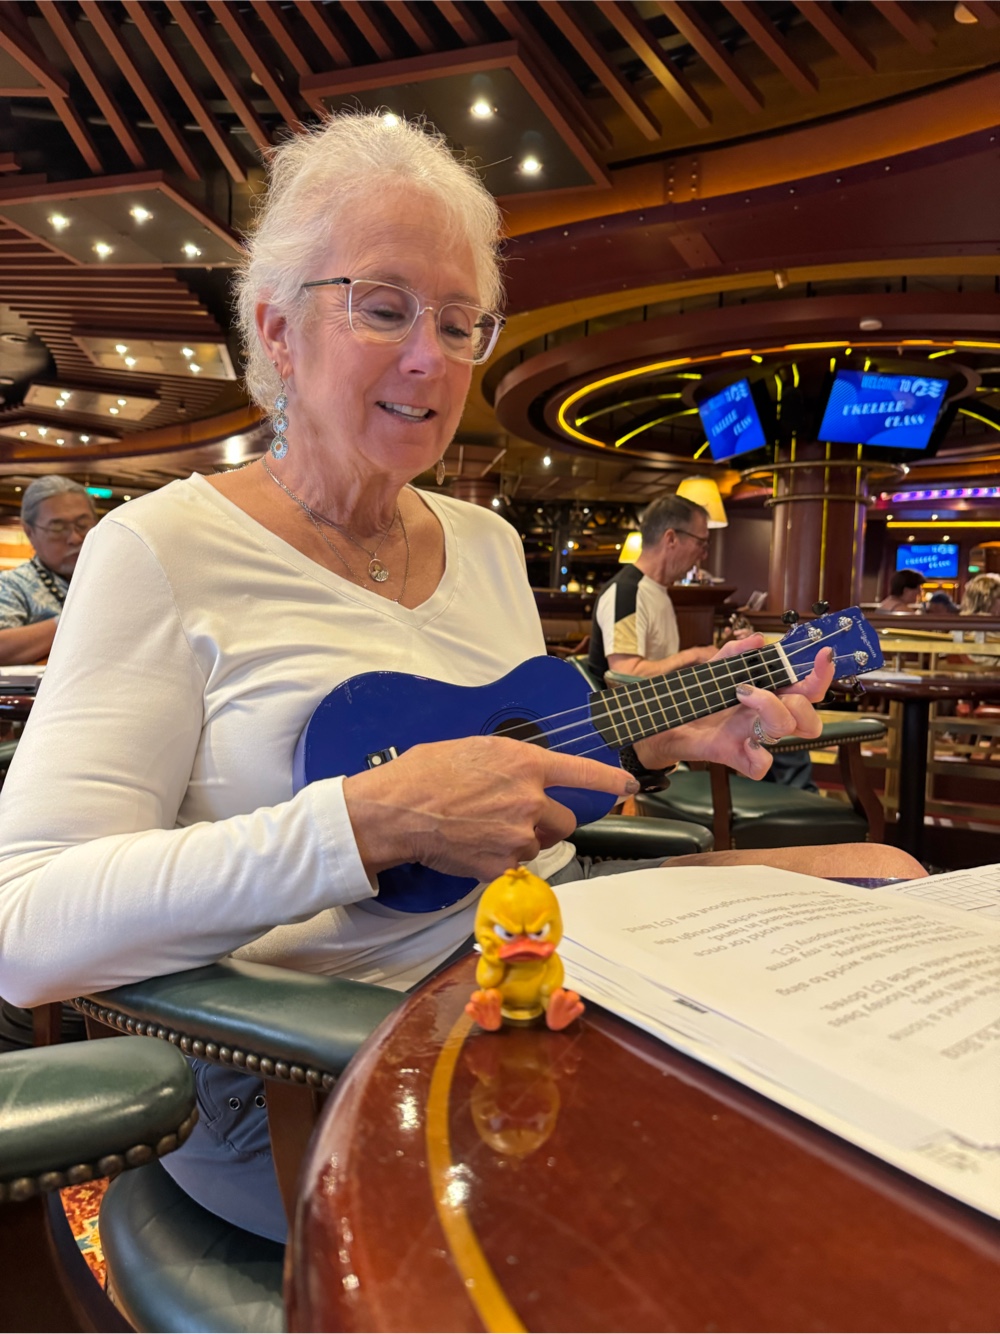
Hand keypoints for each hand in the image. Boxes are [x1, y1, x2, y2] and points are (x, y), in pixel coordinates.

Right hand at [343, 735, 637, 884]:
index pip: (582, 773)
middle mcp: (529, 800)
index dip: (610, 780)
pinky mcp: (501, 865)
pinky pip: (514, 863)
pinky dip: (498, 858)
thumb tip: (525, 776)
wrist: (397, 810)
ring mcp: (517, 836)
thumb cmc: (426, 773)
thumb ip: (512, 763)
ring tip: (483, 828)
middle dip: (548, 820)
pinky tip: (472, 844)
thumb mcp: (476, 750)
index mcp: (525, 764)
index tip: (627, 785)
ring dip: (521, 839)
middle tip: (515, 815)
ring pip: (538, 844)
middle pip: (564, 821)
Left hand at [634, 637, 834, 778]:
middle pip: (809, 717)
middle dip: (799, 698)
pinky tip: (746, 742)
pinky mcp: (737, 756)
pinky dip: (760, 755)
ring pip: (789, 731)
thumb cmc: (698, 699)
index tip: (823, 655)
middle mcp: (767, 719)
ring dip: (772, 708)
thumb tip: (757, 640)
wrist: (668, 722)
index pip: (808, 690)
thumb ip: (734, 652)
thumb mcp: (714, 669)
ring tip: (743, 694)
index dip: (822, 674)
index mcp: (771, 697)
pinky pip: (763, 766)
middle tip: (764, 686)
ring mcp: (755, 738)